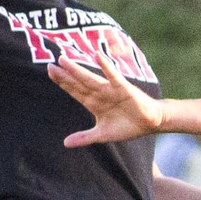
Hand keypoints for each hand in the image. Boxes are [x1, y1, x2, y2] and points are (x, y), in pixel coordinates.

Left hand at [51, 52, 169, 144]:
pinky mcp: (123, 88)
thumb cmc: (127, 126)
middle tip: (51, 64)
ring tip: (65, 60)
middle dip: (65, 74)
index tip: (51, 71)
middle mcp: (100, 94)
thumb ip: (84, 137)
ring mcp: (110, 90)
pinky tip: (97, 56)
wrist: (150, 123)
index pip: (75, 90)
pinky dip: (106, 67)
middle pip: (78, 83)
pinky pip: (113, 76)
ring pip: (90, 79)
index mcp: (94, 103)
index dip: (63, 82)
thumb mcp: (102, 135)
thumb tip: (65, 143)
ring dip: (78, 70)